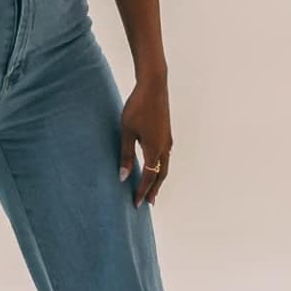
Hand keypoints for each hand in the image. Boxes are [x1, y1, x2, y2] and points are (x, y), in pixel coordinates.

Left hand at [118, 76, 172, 204]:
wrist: (154, 86)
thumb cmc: (137, 108)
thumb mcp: (126, 132)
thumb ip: (126, 155)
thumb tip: (123, 176)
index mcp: (154, 149)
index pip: (149, 178)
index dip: (142, 191)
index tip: (136, 204)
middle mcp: (164, 148)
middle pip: (160, 175)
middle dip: (154, 189)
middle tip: (148, 202)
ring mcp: (167, 140)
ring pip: (164, 165)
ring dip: (158, 179)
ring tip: (153, 189)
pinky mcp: (167, 133)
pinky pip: (165, 156)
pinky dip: (160, 167)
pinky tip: (155, 165)